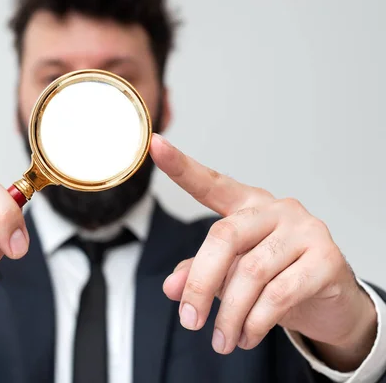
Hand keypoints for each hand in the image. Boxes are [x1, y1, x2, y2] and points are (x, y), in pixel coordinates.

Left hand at [150, 134, 376, 369]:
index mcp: (247, 204)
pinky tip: (247, 336)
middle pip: (222, 237)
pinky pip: (279, 293)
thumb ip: (200, 273)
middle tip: (189, 321)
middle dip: (200, 285)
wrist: (330, 301)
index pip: (211, 184)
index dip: (181, 167)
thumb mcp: (232, 274)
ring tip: (222, 340)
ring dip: (230, 314)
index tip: (155, 145)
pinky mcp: (326, 258)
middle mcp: (276, 209)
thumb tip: (170, 288)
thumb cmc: (276, 277)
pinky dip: (256, 322)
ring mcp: (304, 230)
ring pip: (250, 272)